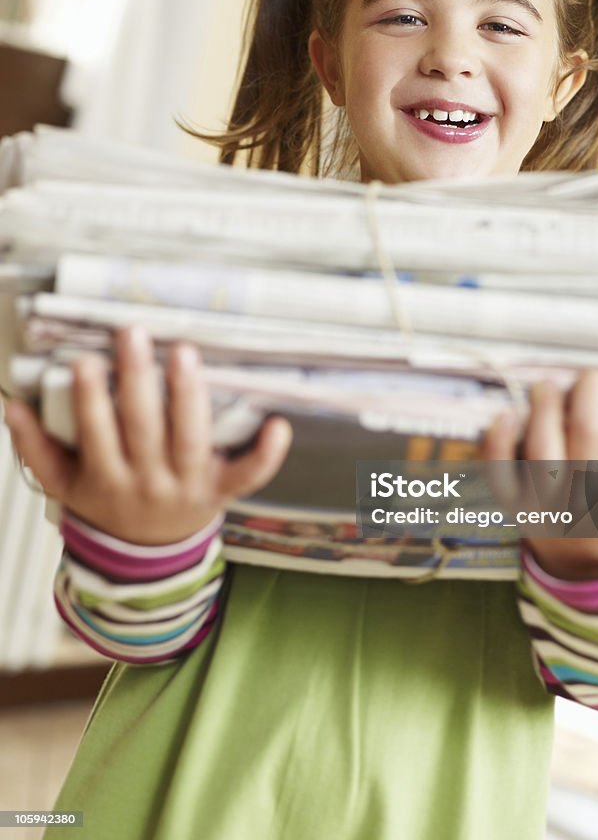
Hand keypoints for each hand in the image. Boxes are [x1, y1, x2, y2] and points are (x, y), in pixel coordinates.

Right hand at [2, 326, 292, 545]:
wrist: (146, 557)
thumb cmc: (106, 503)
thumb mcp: (65, 485)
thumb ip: (36, 448)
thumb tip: (13, 406)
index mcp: (107, 479)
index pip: (97, 435)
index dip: (90, 400)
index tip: (85, 361)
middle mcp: (149, 482)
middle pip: (143, 428)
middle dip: (137, 380)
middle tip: (134, 333)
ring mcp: (189, 486)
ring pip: (189, 439)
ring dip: (188, 395)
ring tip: (183, 352)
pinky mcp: (222, 491)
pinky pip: (248, 476)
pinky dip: (265, 455)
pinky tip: (278, 424)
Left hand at [483, 370, 597, 579]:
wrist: (579, 562)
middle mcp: (582, 503)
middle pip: (583, 440)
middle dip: (587, 397)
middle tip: (591, 376)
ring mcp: (543, 505)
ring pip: (541, 450)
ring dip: (544, 410)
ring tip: (548, 386)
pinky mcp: (511, 504)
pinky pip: (498, 472)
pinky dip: (497, 442)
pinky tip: (506, 414)